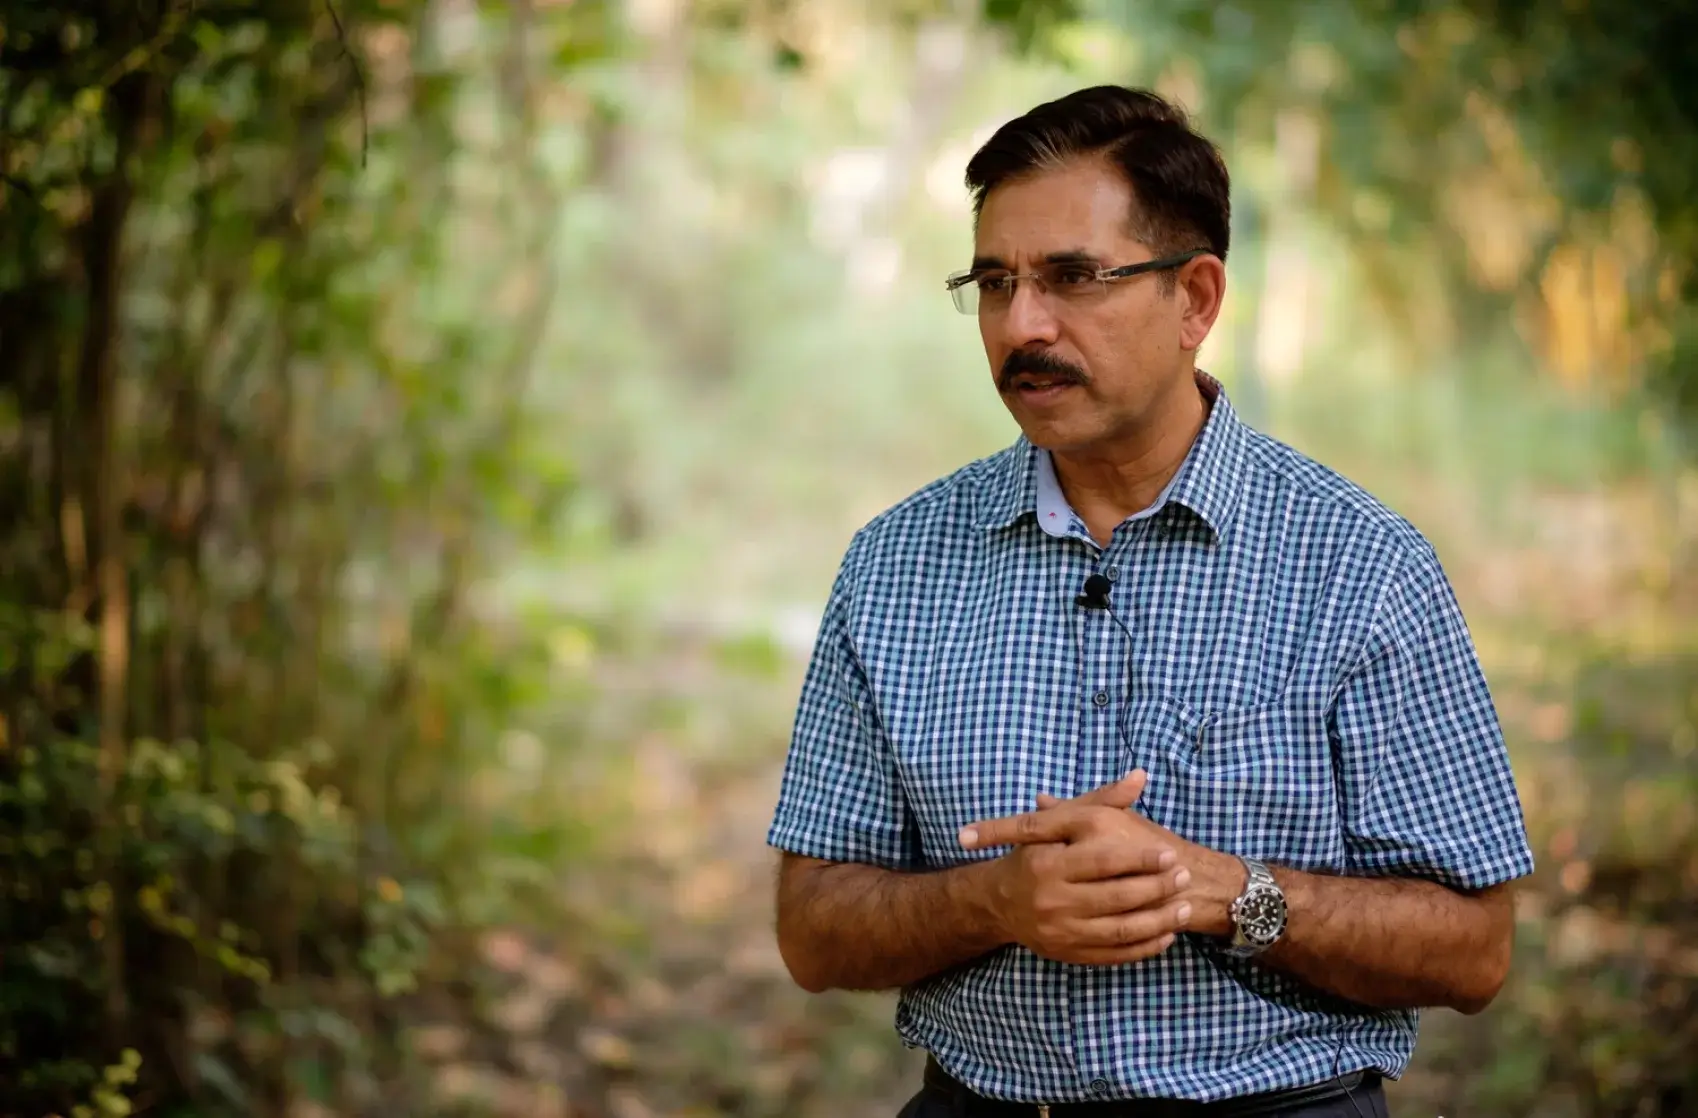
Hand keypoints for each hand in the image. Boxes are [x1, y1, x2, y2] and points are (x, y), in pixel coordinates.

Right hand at [960, 770, 1193, 965]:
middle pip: (1116, 897)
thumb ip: (1101, 800)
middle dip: (1157, 888)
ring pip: (1121, 930)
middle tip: (1184, 877)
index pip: (1102, 861)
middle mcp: (1052, 900)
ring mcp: (1061, 932)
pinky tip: (1166, 933)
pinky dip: (1145, 946)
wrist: (999, 902)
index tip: (1169, 854)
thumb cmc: (1035, 855)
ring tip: (1185, 907)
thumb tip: (1140, 777)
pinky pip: (1115, 954)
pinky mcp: (1069, 955)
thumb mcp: (1059, 823)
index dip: (1140, 858)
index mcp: (1048, 863)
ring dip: (1160, 920)